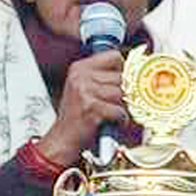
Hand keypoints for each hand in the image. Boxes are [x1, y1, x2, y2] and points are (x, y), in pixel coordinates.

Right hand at [38, 50, 128, 165]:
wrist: (64, 138)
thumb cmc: (77, 115)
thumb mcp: (84, 89)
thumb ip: (103, 77)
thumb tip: (132, 71)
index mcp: (79, 68)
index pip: (114, 57)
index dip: (123, 69)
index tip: (124, 80)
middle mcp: (80, 77)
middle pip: (121, 77)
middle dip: (124, 93)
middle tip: (116, 103)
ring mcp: (85, 91)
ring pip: (121, 94)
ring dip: (122, 107)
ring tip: (111, 113)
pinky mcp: (92, 108)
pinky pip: (119, 110)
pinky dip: (120, 119)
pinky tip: (111, 122)